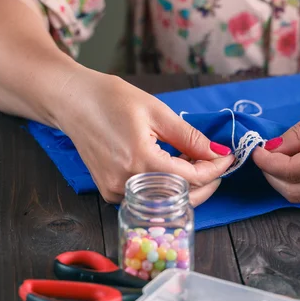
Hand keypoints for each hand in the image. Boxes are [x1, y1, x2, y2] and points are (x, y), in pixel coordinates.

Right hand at [55, 69, 233, 204]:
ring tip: (193, 159)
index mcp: (140, 161)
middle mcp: (126, 183)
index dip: (215, 169)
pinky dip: (165, 186)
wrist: (72, 101)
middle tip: (216, 162)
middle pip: (180, 198)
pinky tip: (171, 165)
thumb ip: (190, 137)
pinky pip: (147, 197)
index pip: (192, 179)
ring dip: (186, 185)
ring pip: (165, 201)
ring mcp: (115, 191)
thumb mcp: (157, 112)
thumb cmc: (110, 99)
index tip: (228, 157)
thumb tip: (217, 153)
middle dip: (206, 182)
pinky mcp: (109, 192)